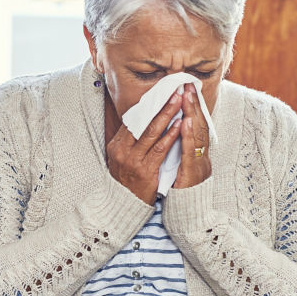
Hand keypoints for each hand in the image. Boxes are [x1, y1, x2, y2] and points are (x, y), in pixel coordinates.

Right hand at [107, 90, 182, 204]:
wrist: (124, 204)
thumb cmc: (126, 179)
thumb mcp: (121, 157)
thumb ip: (129, 140)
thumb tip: (141, 119)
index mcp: (116, 145)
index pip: (133, 120)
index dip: (148, 105)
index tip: (161, 92)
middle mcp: (122, 151)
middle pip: (143, 122)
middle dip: (160, 105)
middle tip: (173, 91)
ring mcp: (133, 160)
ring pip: (152, 133)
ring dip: (167, 115)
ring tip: (179, 102)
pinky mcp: (145, 170)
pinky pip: (160, 149)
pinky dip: (171, 136)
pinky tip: (180, 125)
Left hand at [173, 83, 211, 188]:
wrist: (191, 216)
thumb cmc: (183, 193)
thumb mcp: (182, 169)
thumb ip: (180, 152)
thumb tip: (173, 133)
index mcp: (198, 154)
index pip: (197, 126)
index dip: (193, 107)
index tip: (187, 89)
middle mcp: (202, 157)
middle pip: (200, 126)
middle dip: (194, 104)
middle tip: (187, 85)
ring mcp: (200, 164)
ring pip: (198, 135)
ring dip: (193, 114)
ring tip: (187, 97)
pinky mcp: (194, 174)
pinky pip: (191, 152)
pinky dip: (190, 136)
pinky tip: (187, 122)